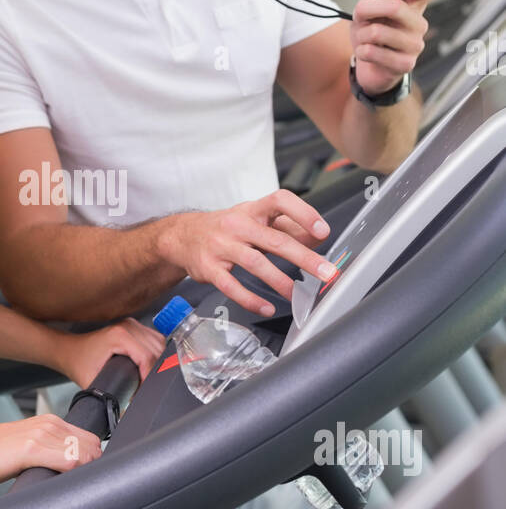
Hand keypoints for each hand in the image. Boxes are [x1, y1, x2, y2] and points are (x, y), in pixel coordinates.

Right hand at [0, 416, 101, 488]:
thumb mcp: (25, 448)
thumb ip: (47, 453)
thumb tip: (66, 474)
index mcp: (50, 423)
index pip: (91, 441)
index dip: (93, 462)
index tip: (85, 480)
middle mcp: (49, 425)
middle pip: (94, 447)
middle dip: (93, 469)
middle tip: (79, 488)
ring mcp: (42, 435)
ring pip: (86, 454)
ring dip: (85, 474)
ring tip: (72, 492)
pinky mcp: (31, 449)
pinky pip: (70, 461)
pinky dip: (74, 475)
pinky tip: (62, 486)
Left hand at [51, 318, 164, 388]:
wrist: (70, 350)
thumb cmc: (78, 362)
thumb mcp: (92, 383)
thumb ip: (109, 398)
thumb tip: (125, 415)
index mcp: (119, 336)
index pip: (148, 357)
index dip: (150, 377)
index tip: (146, 391)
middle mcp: (128, 326)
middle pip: (157, 350)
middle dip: (156, 371)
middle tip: (147, 388)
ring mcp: (132, 324)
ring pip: (160, 343)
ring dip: (159, 361)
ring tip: (150, 378)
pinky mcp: (134, 327)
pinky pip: (155, 339)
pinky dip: (156, 353)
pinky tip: (151, 365)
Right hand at [158, 190, 336, 316]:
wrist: (182, 236)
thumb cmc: (227, 228)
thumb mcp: (255, 220)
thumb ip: (286, 228)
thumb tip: (317, 238)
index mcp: (252, 210)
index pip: (280, 201)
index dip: (304, 213)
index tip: (322, 231)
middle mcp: (237, 224)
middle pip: (274, 239)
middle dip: (303, 257)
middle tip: (325, 271)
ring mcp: (221, 246)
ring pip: (255, 263)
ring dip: (280, 281)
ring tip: (297, 295)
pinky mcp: (209, 268)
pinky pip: (231, 286)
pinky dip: (250, 299)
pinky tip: (266, 307)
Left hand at [352, 0, 442, 94]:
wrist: (366, 64)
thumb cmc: (372, 29)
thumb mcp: (375, 0)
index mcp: (415, 4)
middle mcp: (419, 23)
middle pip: (395, 7)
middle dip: (366, 9)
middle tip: (359, 14)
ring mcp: (415, 45)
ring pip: (378, 32)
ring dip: (361, 34)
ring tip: (365, 38)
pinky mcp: (405, 64)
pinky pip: (373, 52)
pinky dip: (361, 50)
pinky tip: (367, 53)